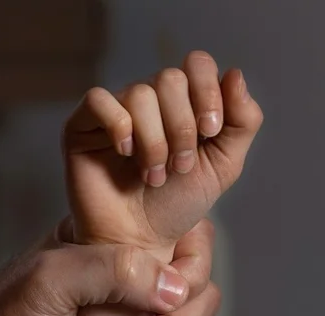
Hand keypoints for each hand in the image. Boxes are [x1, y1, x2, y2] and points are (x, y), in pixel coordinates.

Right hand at [63, 51, 262, 248]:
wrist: (140, 241)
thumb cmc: (176, 205)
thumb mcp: (223, 165)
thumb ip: (242, 122)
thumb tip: (235, 74)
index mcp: (183, 101)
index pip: (196, 64)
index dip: (208, 92)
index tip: (210, 132)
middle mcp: (149, 100)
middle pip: (170, 78)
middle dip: (182, 127)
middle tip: (179, 167)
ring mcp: (115, 110)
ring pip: (140, 94)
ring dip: (155, 141)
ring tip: (153, 175)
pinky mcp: (82, 125)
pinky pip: (99, 100)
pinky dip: (119, 126)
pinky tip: (125, 154)